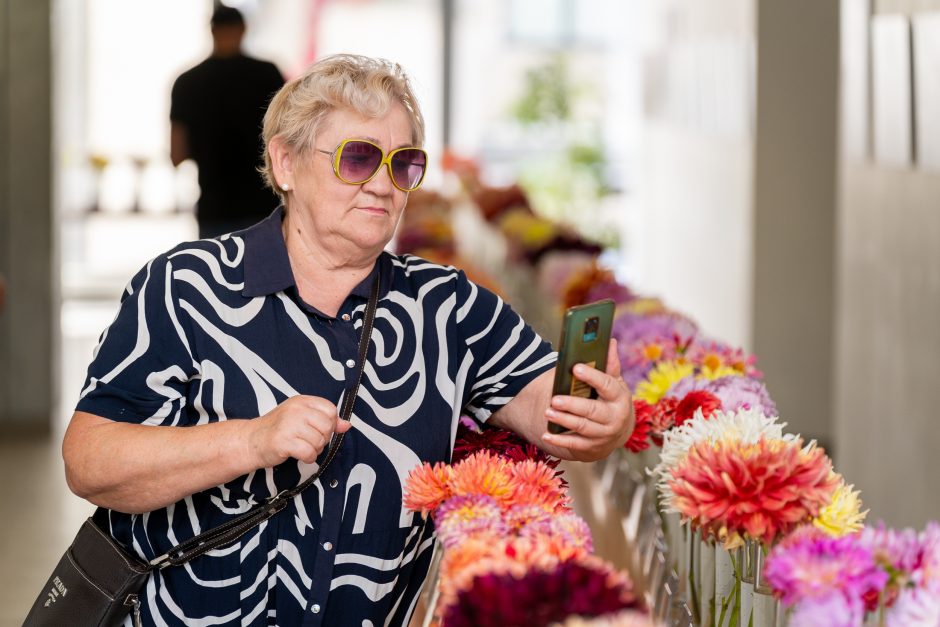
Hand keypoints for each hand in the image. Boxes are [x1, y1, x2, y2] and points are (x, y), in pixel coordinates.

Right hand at [248, 395, 351, 467]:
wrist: (251, 441)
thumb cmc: (278, 430)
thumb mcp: (301, 418)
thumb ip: (325, 420)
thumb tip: (347, 425)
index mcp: (301, 401)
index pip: (330, 410)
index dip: (330, 423)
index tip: (319, 430)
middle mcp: (296, 410)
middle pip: (327, 426)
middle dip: (323, 439)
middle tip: (311, 442)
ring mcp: (288, 425)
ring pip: (319, 441)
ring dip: (315, 450)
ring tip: (303, 448)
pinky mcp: (283, 441)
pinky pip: (309, 453)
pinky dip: (308, 458)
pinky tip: (300, 455)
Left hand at [541, 339, 634, 460]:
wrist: (617, 431)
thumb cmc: (611, 400)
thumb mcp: (614, 383)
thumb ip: (610, 365)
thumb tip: (612, 341)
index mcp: (620, 397)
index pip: (607, 385)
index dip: (592, 376)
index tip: (575, 368)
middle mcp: (615, 417)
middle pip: (592, 410)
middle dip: (573, 405)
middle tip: (554, 398)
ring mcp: (604, 434)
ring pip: (583, 427)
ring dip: (564, 420)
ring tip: (548, 412)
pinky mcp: (593, 447)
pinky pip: (575, 445)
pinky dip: (560, 441)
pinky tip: (546, 434)